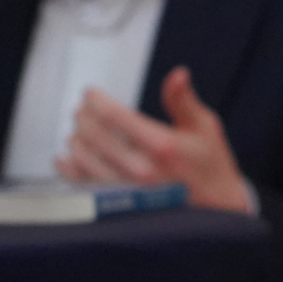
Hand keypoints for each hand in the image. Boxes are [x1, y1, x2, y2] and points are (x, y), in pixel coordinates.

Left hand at [56, 67, 252, 212]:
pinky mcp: (122, 205)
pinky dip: (70, 170)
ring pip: (85, 160)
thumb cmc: (211, 167)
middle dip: (83, 117)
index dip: (96, 100)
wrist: (217, 207)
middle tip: (81, 109)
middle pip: (95, 136)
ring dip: (76, 140)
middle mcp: (142, 169)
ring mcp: (129, 190)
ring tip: (77, 130)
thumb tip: (177, 74)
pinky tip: (65, 159)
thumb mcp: (205, 127)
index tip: (90, 94)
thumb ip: (183, 100)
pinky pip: (85, 186)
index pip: (115, 116)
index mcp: (162, 146)